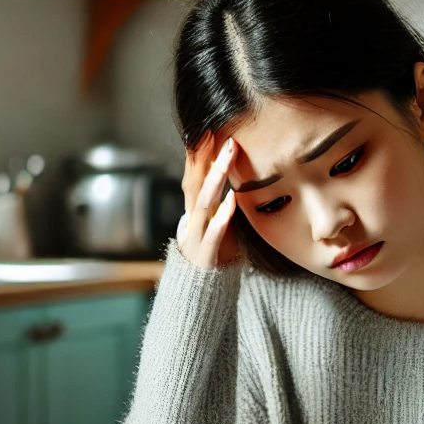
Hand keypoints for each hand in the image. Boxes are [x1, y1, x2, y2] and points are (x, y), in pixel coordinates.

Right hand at [176, 133, 237, 268]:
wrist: (200, 293)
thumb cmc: (213, 255)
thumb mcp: (214, 224)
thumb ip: (216, 204)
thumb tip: (222, 177)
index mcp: (193, 212)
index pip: (194, 177)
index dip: (200, 154)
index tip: (211, 130)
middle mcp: (190, 221)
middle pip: (195, 183)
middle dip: (206, 158)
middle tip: (218, 133)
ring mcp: (195, 237)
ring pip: (203, 203)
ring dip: (216, 178)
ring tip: (228, 156)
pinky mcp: (205, 254)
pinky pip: (213, 234)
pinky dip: (222, 216)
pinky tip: (232, 200)